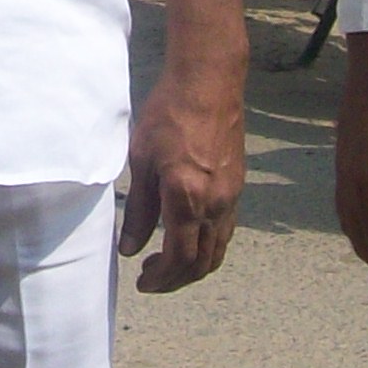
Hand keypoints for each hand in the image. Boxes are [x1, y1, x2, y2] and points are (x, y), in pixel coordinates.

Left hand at [120, 57, 244, 291]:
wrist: (208, 83)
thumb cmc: (168, 115)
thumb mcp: (141, 160)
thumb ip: (137, 209)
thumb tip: (130, 248)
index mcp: (188, 198)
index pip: (179, 258)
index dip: (161, 279)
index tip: (142, 284)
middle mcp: (216, 204)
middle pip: (202, 263)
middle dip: (176, 280)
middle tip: (151, 278)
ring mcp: (231, 197)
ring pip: (219, 250)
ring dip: (194, 266)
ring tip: (167, 263)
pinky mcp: (238, 187)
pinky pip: (226, 230)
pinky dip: (208, 246)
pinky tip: (188, 236)